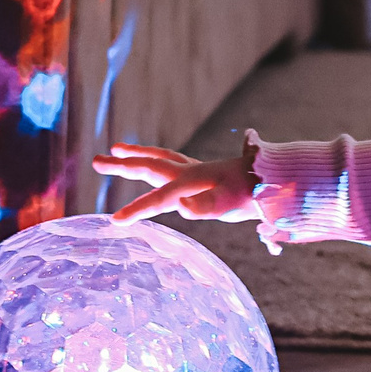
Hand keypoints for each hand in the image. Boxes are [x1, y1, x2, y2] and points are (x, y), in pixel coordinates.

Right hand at [95, 144, 259, 222]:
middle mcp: (189, 172)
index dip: (136, 210)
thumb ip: (204, 207)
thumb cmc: (250, 195)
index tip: (114, 221)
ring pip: (158, 158)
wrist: (274, 179)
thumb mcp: (228, 206)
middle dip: (122, 166)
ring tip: (116, 150)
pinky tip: (152, 160)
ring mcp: (194, 169)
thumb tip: (181, 206)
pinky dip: (155, 158)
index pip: (158, 199)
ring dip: (136, 155)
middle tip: (97, 161)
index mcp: (191, 182)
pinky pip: (170, 162)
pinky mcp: (201, 171)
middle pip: (149, 166)